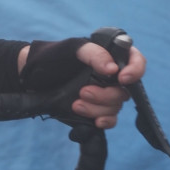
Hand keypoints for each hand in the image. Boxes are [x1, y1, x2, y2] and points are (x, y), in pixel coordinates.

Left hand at [18, 35, 146, 129]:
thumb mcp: (72, 48)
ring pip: (115, 107)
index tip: (122, 78)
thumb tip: (113, 70)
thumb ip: (94, 54)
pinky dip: (105, 121)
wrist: (33, 77)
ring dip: (97, 108)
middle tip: (83, 92)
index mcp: (111, 57)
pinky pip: (110, 120)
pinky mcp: (95, 110)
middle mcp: (111, 77)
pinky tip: (95, 121)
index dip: (135, 71)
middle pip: (124, 91)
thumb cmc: (53, 56)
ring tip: (76, 104)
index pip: (136, 61)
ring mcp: (104, 94)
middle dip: (105, 95)